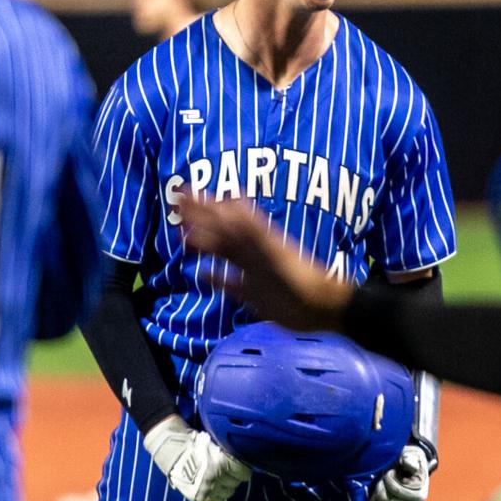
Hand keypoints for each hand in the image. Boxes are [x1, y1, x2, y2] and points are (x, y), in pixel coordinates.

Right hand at [142, 414, 250, 500]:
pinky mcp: (198, 498)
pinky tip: (216, 490)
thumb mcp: (215, 444)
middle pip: (235, 484)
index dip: (243, 470)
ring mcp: (206, 489)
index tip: (241, 469)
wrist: (173, 452)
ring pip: (228, 494)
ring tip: (222, 481)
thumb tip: (245, 459)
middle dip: (234, 478)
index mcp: (220, 462)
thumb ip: (229, 454)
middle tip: (229, 474)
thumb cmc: (196, 445)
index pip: (243, 473)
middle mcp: (215, 477)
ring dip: (227, 488)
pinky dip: (218, 498)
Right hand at [180, 194, 352, 330]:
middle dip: (199, 217)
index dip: (205, 205)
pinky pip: (229, 283)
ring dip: (204, 243)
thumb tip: (231, 201)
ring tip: (184, 235)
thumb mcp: (276, 252)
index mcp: (256, 239)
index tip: (183, 192)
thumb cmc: (302, 280)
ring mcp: (252, 272)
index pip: (224, 216)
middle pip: (220, 230)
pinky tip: (203, 275)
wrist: (323, 308)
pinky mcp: (253, 293)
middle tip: (177, 202)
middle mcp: (251, 252)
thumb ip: (252, 229)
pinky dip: (215, 279)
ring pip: (222, 253)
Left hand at [367, 446, 430, 500]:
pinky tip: (374, 497)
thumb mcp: (411, 455)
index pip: (396, 490)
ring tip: (380, 487)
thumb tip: (408, 463)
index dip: (389, 478)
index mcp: (419, 492)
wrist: (407, 471)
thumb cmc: (407, 461)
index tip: (391, 471)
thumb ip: (409, 458)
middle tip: (383, 478)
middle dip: (381, 487)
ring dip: (376, 497)